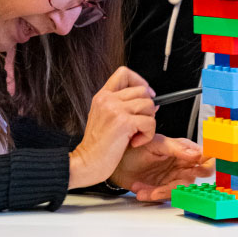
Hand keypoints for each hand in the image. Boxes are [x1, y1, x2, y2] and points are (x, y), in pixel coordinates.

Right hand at [68, 66, 155, 188]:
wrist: (85, 163)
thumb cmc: (97, 146)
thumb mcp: (104, 117)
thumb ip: (123, 105)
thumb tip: (151, 98)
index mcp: (102, 96)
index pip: (124, 72)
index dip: (139, 80)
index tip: (145, 95)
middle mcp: (108, 99)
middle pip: (142, 90)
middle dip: (148, 107)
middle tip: (140, 123)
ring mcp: (115, 109)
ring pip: (149, 105)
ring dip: (148, 122)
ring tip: (136, 134)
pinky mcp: (124, 122)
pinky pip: (150, 122)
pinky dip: (148, 134)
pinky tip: (135, 142)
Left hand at [112, 134, 213, 200]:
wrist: (117, 162)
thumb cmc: (136, 147)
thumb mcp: (156, 144)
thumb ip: (177, 148)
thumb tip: (196, 154)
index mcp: (183, 149)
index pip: (204, 155)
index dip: (208, 161)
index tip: (202, 167)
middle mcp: (181, 164)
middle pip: (196, 175)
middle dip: (188, 180)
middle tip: (177, 182)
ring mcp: (172, 177)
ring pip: (180, 189)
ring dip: (162, 191)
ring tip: (145, 189)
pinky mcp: (163, 189)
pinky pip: (165, 196)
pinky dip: (152, 195)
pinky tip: (141, 191)